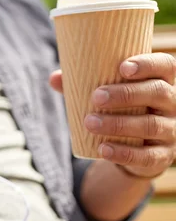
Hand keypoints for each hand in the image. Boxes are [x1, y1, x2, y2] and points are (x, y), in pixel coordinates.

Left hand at [49, 53, 175, 177]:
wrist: (135, 148)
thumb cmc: (120, 110)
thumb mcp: (106, 96)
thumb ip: (81, 85)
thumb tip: (55, 78)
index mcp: (161, 81)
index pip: (165, 66)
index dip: (148, 64)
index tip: (123, 67)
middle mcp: (172, 104)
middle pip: (158, 92)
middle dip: (126, 94)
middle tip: (96, 97)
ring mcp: (170, 130)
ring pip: (151, 125)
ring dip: (119, 124)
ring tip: (90, 122)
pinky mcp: (161, 155)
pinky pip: (147, 155)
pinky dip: (123, 153)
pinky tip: (102, 149)